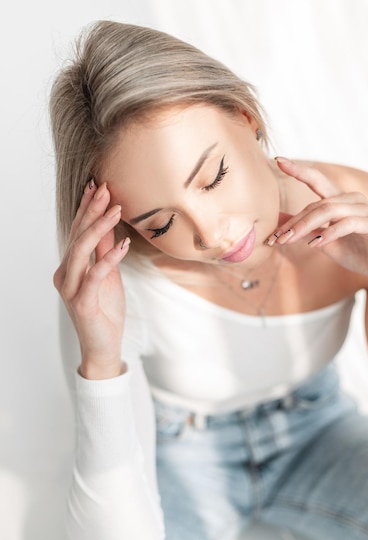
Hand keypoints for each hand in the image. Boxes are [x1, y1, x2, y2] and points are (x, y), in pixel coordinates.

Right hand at [53, 180, 129, 378]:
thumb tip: (108, 224)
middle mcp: (65, 275)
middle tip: (105, 189)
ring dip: (99, 228)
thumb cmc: (105, 312)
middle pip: (77, 236)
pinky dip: (109, 258)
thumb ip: (104, 252)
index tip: (97, 187)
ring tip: (116, 210)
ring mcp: (71, 289)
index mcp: (70, 267)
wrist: (104, 347)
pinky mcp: (82, 302)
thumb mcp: (108, 276)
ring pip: (81, 251)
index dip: (86, 209)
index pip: (76, 232)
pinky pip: (94, 275)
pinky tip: (123, 245)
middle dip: (91, 211)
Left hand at [267, 158, 367, 285]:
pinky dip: (329, 233)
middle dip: (293, 222)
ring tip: (288, 241)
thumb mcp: (322, 241)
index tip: (278, 159)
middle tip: (275, 238)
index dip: (298, 170)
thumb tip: (279, 222)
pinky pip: (347, 224)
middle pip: (316, 204)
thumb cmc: (354, 253)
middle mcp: (352, 199)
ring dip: (305, 227)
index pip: (316, 180)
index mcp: (339, 200)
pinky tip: (315, 245)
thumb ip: (304, 230)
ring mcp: (364, 210)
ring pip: (328, 211)